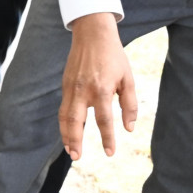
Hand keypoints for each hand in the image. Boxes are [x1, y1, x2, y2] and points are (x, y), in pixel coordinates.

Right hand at [60, 12, 136, 159]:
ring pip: (65, 117)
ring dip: (66, 135)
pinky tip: (68, 132)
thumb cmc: (114, 57)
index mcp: (102, 89)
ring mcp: (71, 88)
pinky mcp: (65, 85)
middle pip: (75, 122)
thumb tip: (129, 128)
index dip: (108, 138)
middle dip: (75, 141)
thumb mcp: (128, 79)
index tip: (110, 153)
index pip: (104, 120)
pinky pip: (63, 108)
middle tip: (77, 157)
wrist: (92, 35)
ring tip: (70, 150)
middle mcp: (83, 90)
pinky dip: (64, 123)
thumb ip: (129, 105)